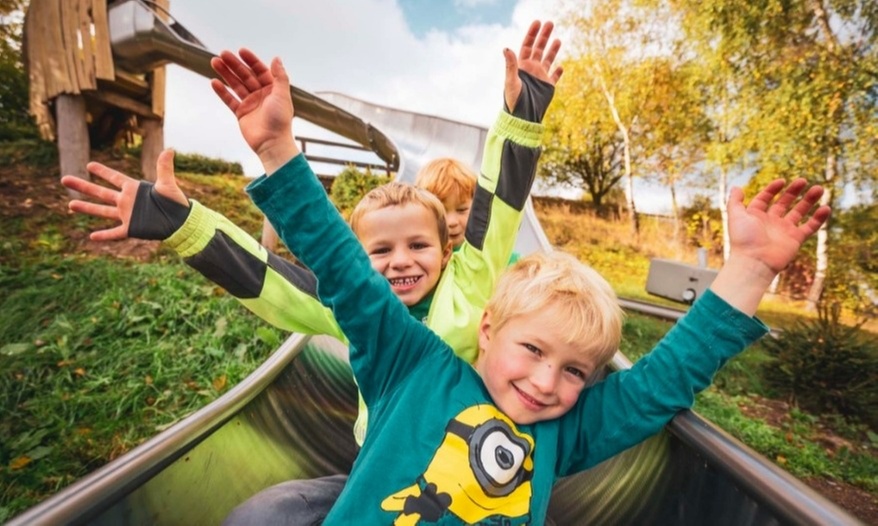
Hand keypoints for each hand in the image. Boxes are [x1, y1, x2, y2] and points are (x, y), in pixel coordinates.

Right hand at [62, 149, 187, 240]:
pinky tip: (91, 236)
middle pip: (100, 192)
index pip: (114, 178)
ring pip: (102, 211)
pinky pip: (114, 233)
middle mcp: (127, 201)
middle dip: (83, 186)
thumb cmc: (176, 202)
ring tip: (70, 205)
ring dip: (86, 208)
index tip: (89, 165)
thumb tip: (169, 149)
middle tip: (65, 179)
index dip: (103, 172)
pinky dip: (104, 235)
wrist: (181, 222)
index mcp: (134, 189)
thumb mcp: (168, 184)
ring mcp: (127, 215)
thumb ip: (164, 168)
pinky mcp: (131, 229)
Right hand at [210, 49, 298, 173]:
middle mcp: (261, 95)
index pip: (260, 70)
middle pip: (245, 76)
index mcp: (272, 89)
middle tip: (222, 54)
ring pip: (236, 85)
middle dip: (234, 64)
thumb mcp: (282, 95)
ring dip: (225, 74)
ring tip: (214, 62)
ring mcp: (251, 104)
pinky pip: (230, 100)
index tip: (240, 51)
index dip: (251, 60)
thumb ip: (280, 76)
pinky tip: (214, 82)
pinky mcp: (241, 113)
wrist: (272, 142)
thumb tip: (276, 58)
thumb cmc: (280, 120)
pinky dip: (222, 92)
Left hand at [503, 20, 562, 110]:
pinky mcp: (548, 87)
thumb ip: (510, 64)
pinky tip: (562, 67)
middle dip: (544, 36)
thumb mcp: (511, 81)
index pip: (528, 45)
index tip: (537, 22)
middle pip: (539, 48)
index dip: (532, 34)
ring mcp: (540, 78)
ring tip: (558, 39)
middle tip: (550, 23)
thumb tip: (506, 48)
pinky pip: (554, 77)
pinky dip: (558, 72)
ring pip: (548, 60)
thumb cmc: (513, 100)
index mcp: (522, 66)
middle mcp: (531, 70)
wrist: (522, 117)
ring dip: (553, 50)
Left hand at [727, 178, 829, 275]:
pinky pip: (810, 227)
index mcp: (756, 216)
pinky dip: (819, 218)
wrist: (755, 261)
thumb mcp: (736, 216)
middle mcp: (770, 222)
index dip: (772, 189)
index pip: (765, 199)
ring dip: (809, 200)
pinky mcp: (795, 239)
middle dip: (793, 191)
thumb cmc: (743, 239)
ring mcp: (784, 230)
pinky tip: (826, 208)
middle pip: (784, 203)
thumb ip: (735, 201)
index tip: (782, 181)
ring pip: (799, 212)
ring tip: (819, 188)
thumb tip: (736, 187)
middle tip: (803, 180)